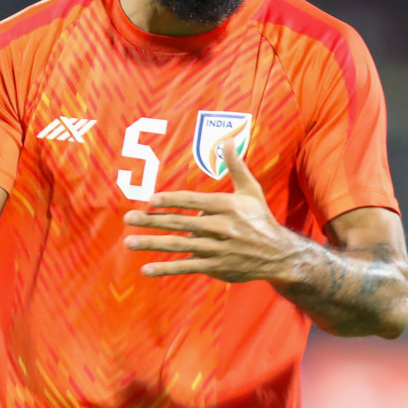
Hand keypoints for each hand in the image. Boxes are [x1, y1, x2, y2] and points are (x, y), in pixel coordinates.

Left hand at [124, 128, 301, 281]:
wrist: (279, 255)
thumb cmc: (260, 218)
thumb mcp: (251, 190)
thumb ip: (236, 165)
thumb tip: (229, 138)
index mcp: (227, 207)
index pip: (194, 201)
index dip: (172, 201)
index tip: (151, 199)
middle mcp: (221, 228)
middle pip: (181, 224)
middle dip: (153, 221)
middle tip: (128, 218)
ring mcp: (216, 249)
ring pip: (180, 246)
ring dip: (152, 244)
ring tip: (129, 242)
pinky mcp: (215, 267)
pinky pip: (187, 267)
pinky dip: (166, 269)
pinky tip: (146, 269)